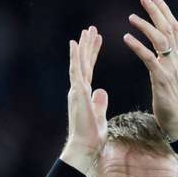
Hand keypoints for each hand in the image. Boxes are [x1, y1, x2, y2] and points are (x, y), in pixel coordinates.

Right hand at [59, 26, 107, 173]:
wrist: (84, 147)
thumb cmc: (91, 137)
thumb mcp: (99, 116)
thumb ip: (99, 103)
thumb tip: (102, 91)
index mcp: (84, 94)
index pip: (89, 70)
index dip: (92, 55)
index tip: (97, 40)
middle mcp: (78, 90)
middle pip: (83, 63)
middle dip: (87, 46)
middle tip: (91, 29)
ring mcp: (77, 91)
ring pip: (79, 63)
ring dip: (82, 46)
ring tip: (87, 30)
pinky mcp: (78, 93)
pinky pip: (76, 71)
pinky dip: (75, 57)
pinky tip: (75, 43)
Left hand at [123, 0, 177, 140]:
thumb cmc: (174, 98)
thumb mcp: (176, 70)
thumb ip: (176, 49)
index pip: (174, 27)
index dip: (165, 11)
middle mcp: (176, 59)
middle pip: (168, 28)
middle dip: (156, 11)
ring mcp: (170, 68)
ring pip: (160, 40)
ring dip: (146, 26)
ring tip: (131, 16)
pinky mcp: (161, 79)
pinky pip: (148, 58)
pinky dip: (137, 46)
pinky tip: (126, 38)